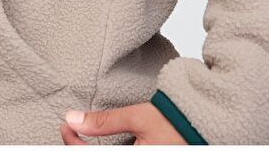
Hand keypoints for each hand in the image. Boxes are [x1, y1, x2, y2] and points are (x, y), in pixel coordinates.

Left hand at [59, 102, 188, 144]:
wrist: (203, 128)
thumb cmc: (175, 122)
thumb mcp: (138, 117)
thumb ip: (105, 122)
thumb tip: (73, 119)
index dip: (71, 144)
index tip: (65, 126)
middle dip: (78, 149)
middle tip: (70, 132)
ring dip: (90, 152)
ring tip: (81, 141)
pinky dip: (106, 153)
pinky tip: (100, 147)